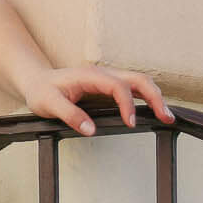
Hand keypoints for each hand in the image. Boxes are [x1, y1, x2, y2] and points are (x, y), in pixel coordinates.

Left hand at [22, 67, 173, 137]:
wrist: (37, 80)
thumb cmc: (42, 90)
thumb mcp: (49, 104)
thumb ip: (70, 115)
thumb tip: (91, 129)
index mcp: (91, 76)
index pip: (118, 86)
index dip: (127, 105)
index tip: (130, 123)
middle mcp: (104, 73)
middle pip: (138, 79)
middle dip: (155, 97)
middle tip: (166, 117)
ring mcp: (108, 78)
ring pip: (139, 82)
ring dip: (155, 96)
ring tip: (166, 116)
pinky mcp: (109, 86)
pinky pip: (133, 88)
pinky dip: (147, 98)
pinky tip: (153, 111)